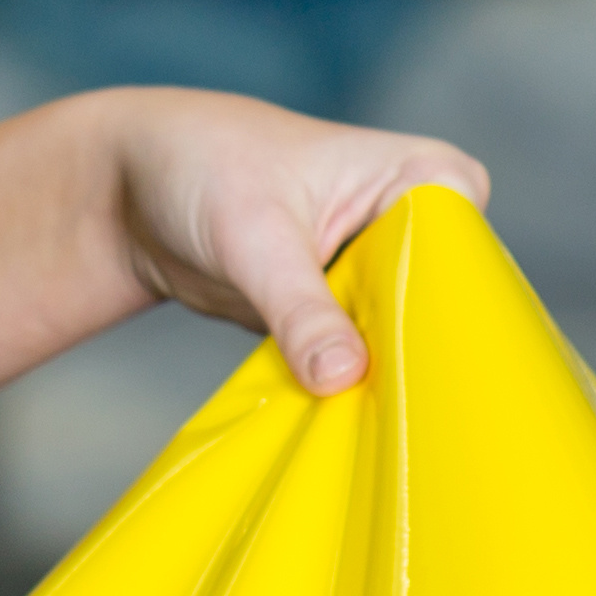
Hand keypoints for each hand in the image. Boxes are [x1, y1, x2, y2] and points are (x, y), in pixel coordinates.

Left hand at [87, 90, 492, 396]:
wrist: (131, 188)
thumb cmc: (199, 166)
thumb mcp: (253, 238)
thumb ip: (300, 310)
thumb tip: (343, 378)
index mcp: (425, 175)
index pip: (464, 252)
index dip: (447, 309)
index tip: (425, 366)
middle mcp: (416, 224)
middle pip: (442, 306)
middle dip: (415, 357)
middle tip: (406, 418)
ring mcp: (380, 273)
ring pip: (401, 341)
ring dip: (380, 381)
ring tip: (375, 429)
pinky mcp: (342, 315)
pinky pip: (359, 362)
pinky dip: (344, 390)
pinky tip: (339, 425)